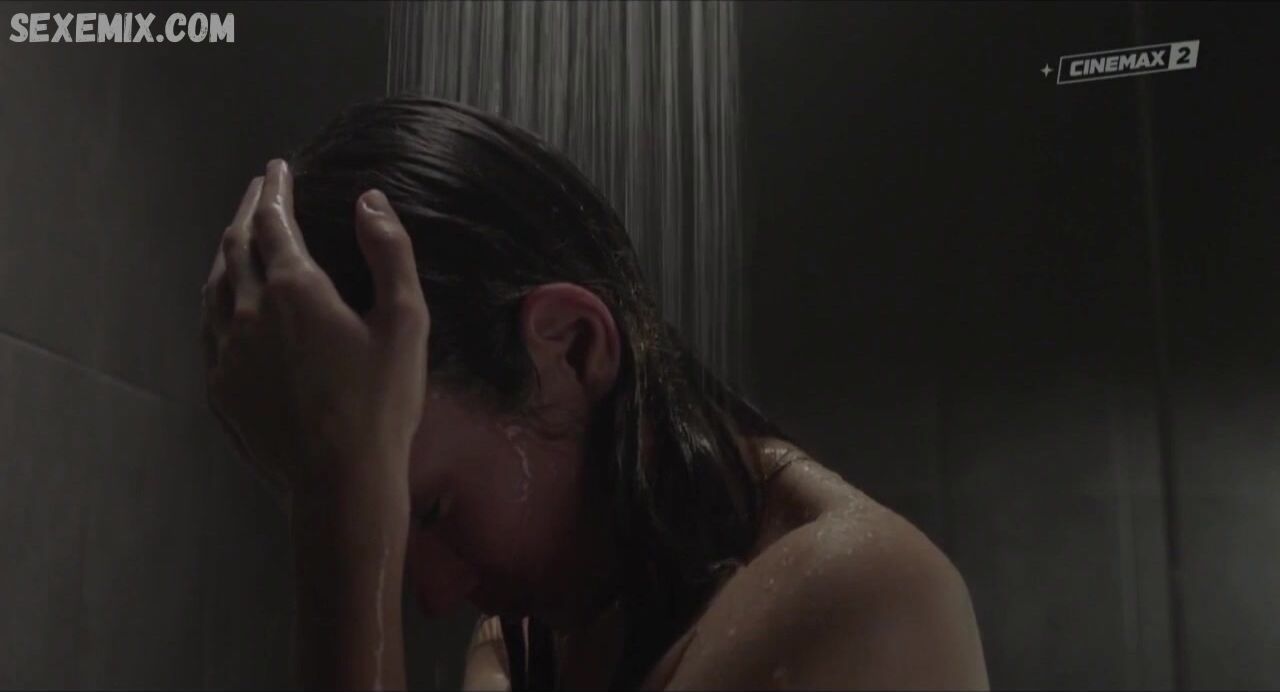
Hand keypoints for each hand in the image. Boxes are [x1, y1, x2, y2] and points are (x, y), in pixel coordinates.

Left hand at [201, 160, 428, 515]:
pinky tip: (228, 301)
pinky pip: (208, 326)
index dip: (275, 188)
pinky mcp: (218, 386)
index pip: (272, 219)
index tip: (279, 168)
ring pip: (214, 284)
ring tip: (239, 237)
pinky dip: (217, 297)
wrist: (338, 483)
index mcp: (294, 288)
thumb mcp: (405, 322)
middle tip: (259, 190)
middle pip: (235, 244)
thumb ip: (390, 253)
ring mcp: (225, 351)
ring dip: (226, 251)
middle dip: (247, 210)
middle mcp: (248, 310)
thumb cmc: (382, 404)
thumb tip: (370, 201)